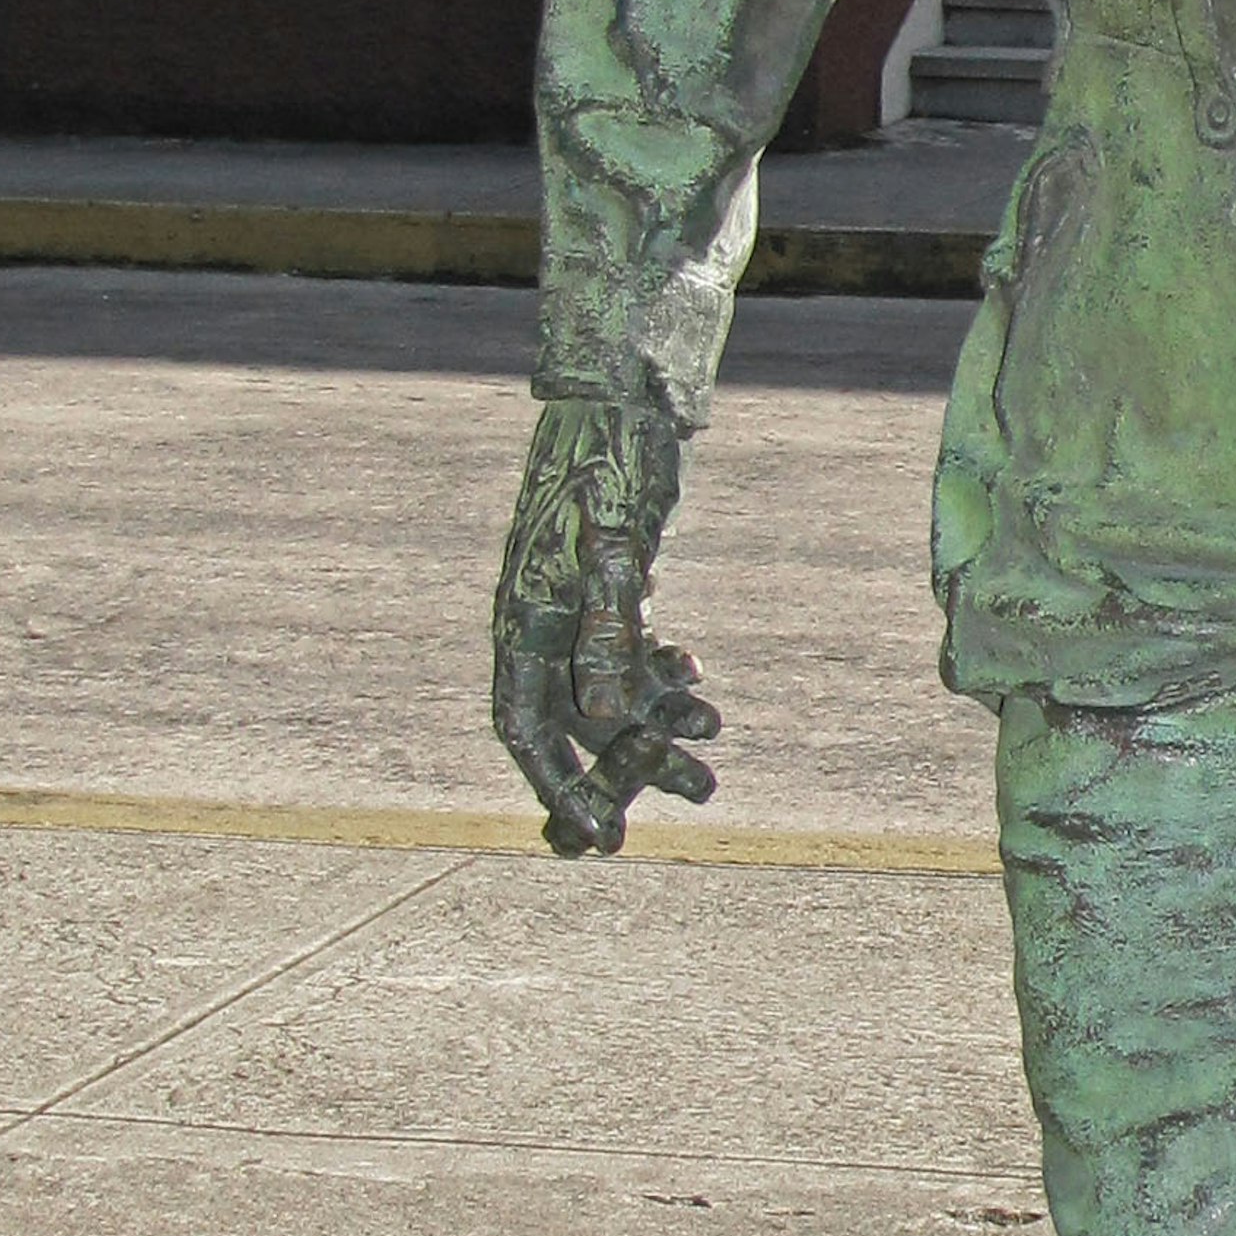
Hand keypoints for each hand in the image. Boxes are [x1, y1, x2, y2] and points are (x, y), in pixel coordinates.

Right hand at [491, 390, 721, 857]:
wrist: (623, 398)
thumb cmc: (611, 465)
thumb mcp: (617, 550)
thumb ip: (608, 632)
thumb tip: (600, 718)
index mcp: (524, 617)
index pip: (524, 725)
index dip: (556, 785)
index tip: (594, 837)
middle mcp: (541, 619)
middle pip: (573, 723)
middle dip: (619, 775)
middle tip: (663, 820)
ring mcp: (575, 605)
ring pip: (610, 694)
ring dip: (657, 734)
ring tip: (711, 774)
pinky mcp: (609, 586)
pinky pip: (627, 655)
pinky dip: (662, 677)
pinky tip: (700, 686)